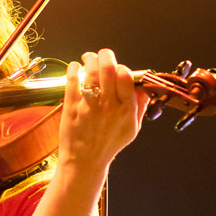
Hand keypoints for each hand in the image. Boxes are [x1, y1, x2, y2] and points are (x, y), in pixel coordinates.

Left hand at [58, 49, 148, 175]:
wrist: (85, 161)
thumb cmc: (109, 144)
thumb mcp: (132, 128)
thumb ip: (140, 106)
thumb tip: (143, 87)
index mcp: (126, 110)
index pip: (126, 77)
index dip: (122, 68)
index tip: (118, 69)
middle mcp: (109, 106)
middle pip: (108, 69)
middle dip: (106, 55)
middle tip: (103, 55)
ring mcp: (89, 106)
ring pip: (91, 72)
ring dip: (90, 59)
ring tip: (89, 57)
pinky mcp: (72, 107)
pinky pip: (73, 81)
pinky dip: (73, 69)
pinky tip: (75, 67)